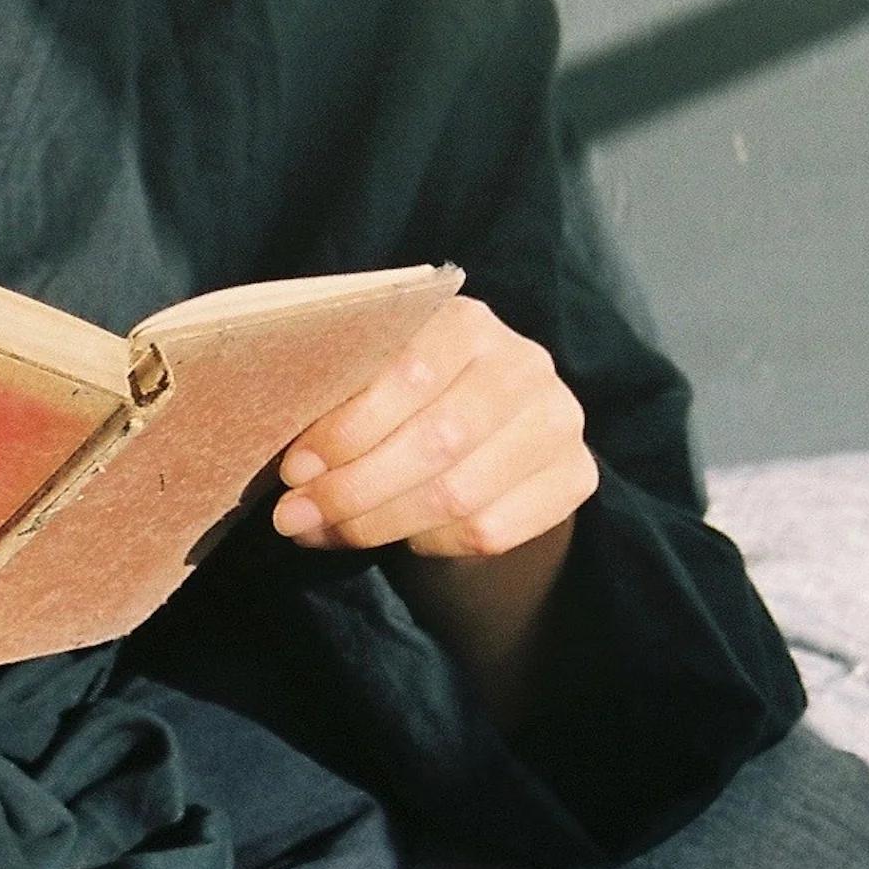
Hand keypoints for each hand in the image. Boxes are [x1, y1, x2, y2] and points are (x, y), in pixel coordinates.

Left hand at [269, 296, 598, 560]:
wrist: (487, 456)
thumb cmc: (406, 415)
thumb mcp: (373, 390)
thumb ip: (341, 404)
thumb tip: (293, 467)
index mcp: (468, 323)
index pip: (410, 372)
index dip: (347, 428)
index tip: (294, 468)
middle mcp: (523, 364)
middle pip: (435, 441)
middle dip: (352, 489)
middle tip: (293, 516)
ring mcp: (558, 421)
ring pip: (459, 495)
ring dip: (376, 524)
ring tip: (321, 532)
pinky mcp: (575, 478)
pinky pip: (489, 530)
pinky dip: (428, 545)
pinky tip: (395, 540)